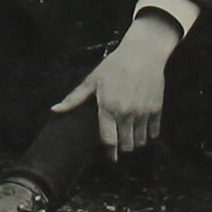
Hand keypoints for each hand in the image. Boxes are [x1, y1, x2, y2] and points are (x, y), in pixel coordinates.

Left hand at [53, 13, 176, 158]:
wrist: (142, 53)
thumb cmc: (114, 66)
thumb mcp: (92, 80)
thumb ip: (74, 98)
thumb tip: (55, 110)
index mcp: (108, 109)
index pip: (109, 141)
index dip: (109, 153)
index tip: (109, 157)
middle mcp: (126, 115)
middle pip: (126, 146)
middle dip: (122, 147)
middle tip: (118, 142)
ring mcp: (143, 114)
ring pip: (140, 142)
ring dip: (135, 142)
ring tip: (129, 135)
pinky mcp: (156, 110)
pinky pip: (153, 133)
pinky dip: (148, 134)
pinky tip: (142, 127)